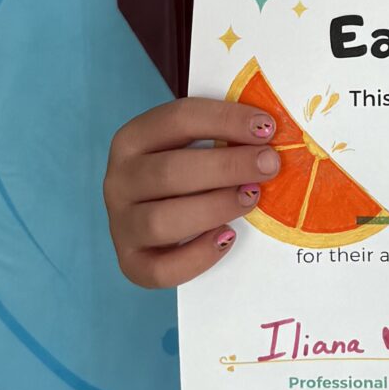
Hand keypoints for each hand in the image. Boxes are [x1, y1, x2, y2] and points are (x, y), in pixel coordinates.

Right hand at [103, 95, 281, 287]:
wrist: (153, 215)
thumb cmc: (184, 171)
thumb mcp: (193, 144)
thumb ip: (222, 136)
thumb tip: (268, 134)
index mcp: (132, 140)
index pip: (177, 120)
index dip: (225, 120)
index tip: (267, 128)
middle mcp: (118, 181)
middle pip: (169, 172)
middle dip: (227, 166)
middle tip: (269, 164)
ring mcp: (121, 225)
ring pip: (161, 221)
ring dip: (214, 207)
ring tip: (250, 198)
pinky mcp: (131, 263)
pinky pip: (161, 269)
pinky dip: (198, 256)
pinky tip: (227, 237)